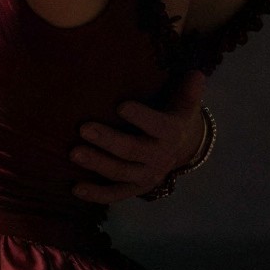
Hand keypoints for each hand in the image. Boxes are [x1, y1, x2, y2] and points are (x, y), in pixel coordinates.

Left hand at [71, 71, 209, 203]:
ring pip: (120, 172)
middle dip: (108, 140)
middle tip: (84, 129)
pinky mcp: (135, 188)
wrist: (184, 148)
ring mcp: (147, 175)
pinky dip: (96, 194)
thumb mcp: (186, 104)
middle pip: (132, 150)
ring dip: (97, 164)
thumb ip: (189, 90)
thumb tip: (196, 74)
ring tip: (74, 153)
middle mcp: (159, 157)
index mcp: (171, 133)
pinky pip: (115, 194)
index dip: (140, 117)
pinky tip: (76, 189)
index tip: (120, 106)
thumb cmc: (177, 116)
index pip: (156, 125)